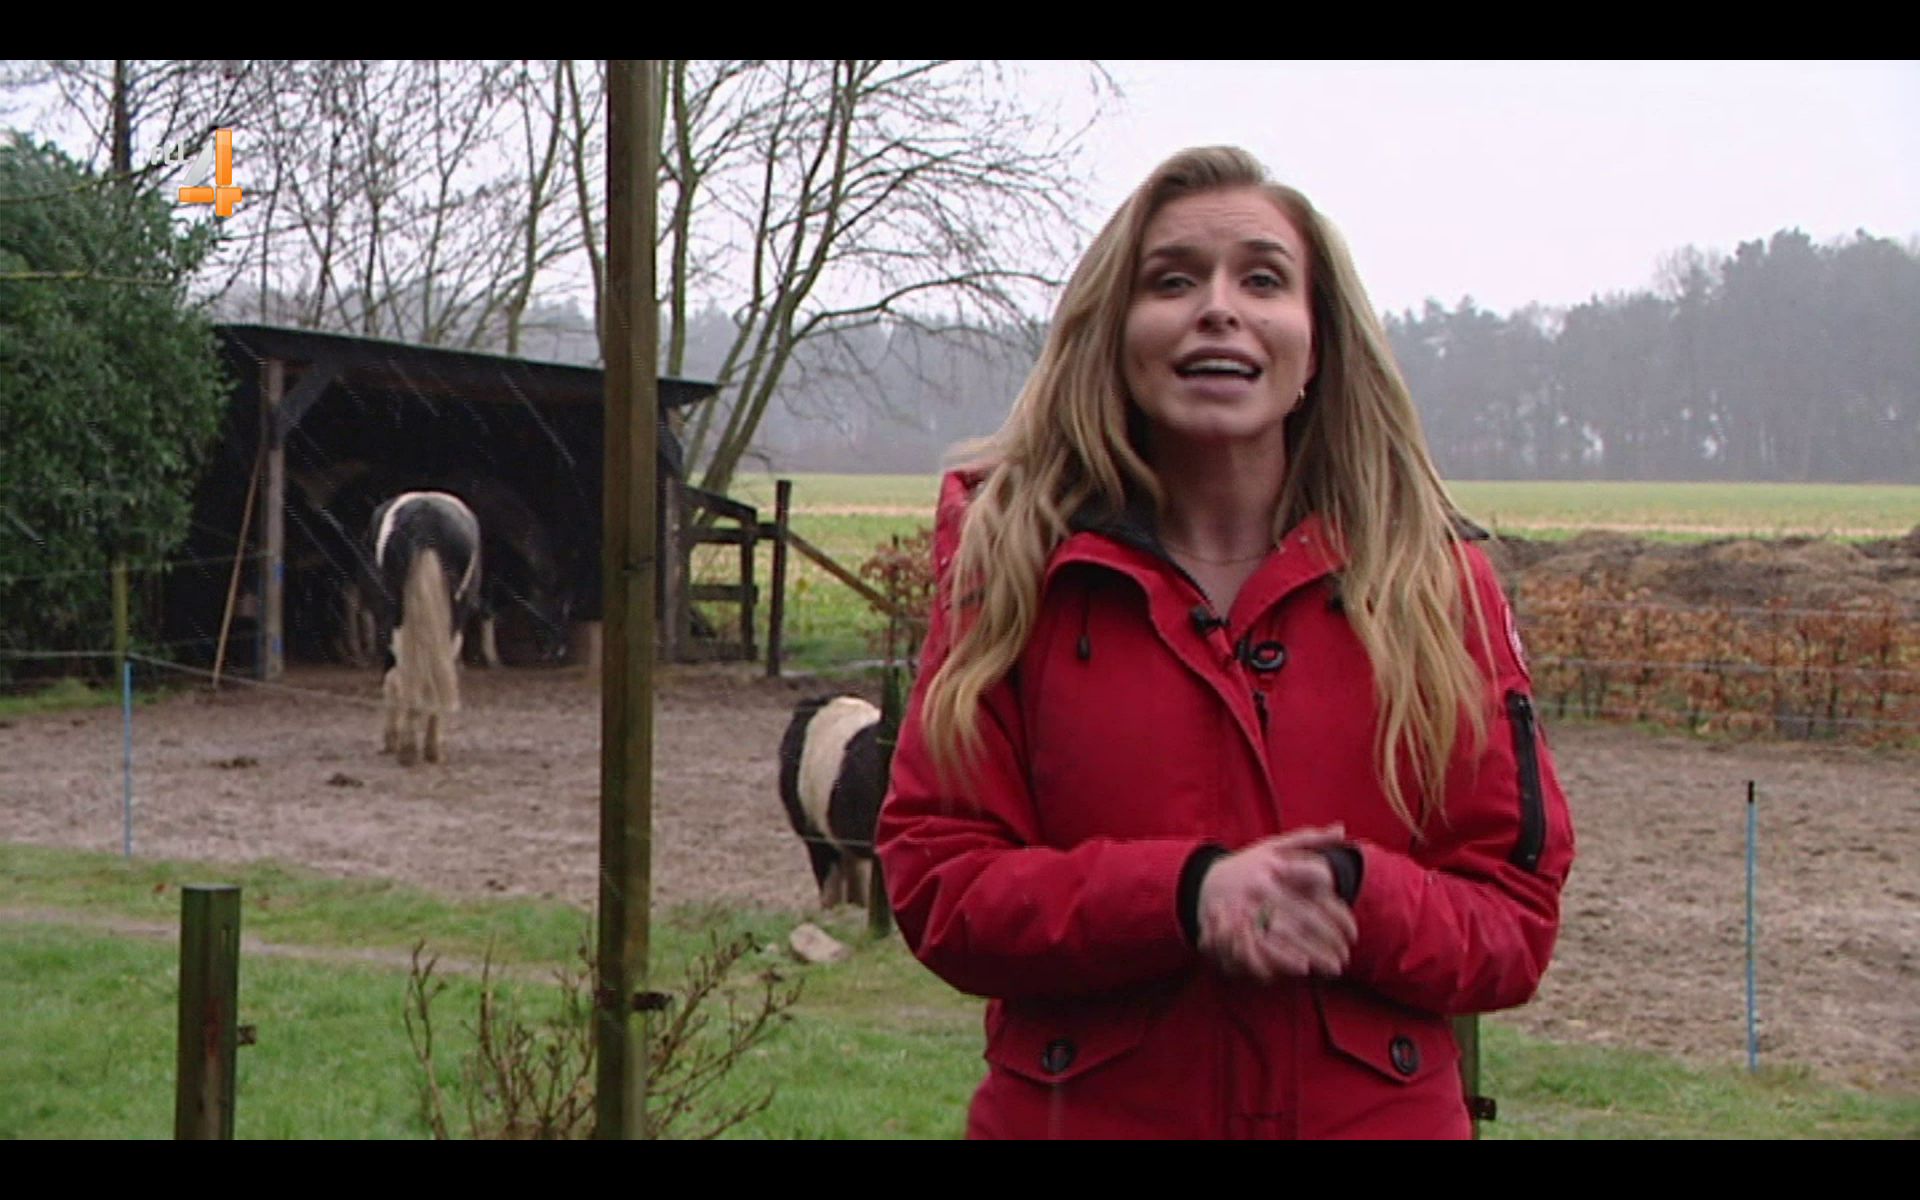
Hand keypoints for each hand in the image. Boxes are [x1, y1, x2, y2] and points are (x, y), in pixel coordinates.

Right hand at [1197, 825, 1357, 982]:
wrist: (1202, 883)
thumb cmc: (1246, 866)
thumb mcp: (1274, 846)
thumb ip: (1309, 839)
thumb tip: (1342, 830)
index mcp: (1277, 867)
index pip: (1318, 887)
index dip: (1339, 912)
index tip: (1351, 931)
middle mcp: (1264, 888)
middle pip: (1307, 917)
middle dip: (1331, 939)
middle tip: (1346, 954)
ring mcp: (1249, 910)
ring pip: (1290, 936)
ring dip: (1315, 954)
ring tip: (1334, 967)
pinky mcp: (1237, 929)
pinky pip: (1264, 948)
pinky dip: (1285, 960)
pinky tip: (1303, 968)